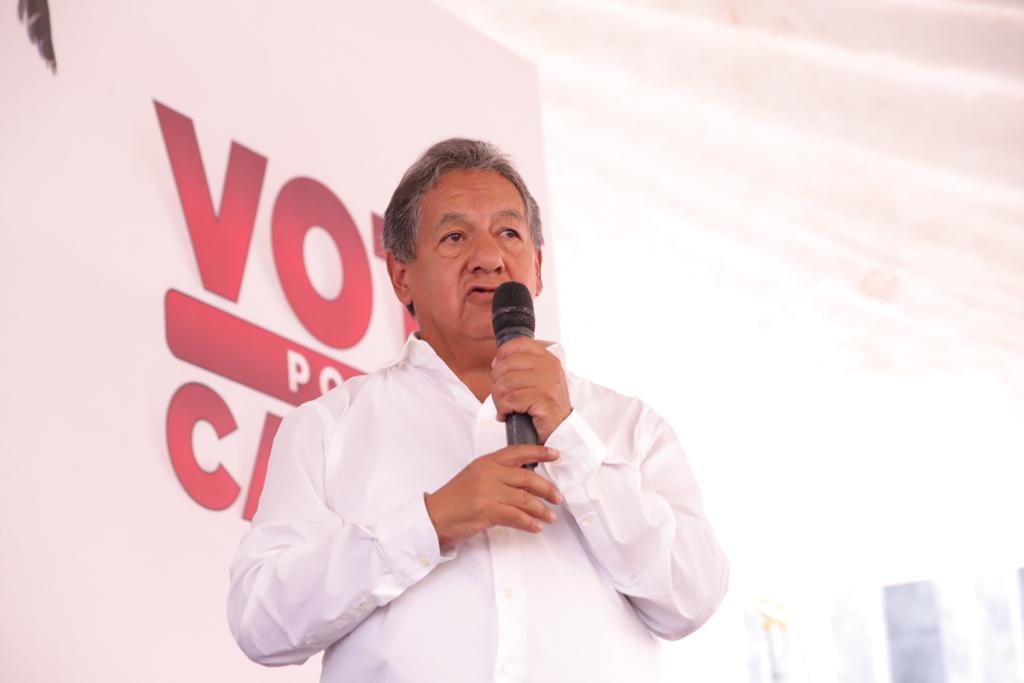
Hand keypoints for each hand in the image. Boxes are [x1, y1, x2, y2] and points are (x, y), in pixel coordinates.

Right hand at [424, 445, 562, 551]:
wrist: (433, 517)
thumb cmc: (453, 500)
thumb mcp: (474, 478)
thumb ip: (497, 475)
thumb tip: (524, 480)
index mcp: (486, 462)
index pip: (518, 452)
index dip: (539, 452)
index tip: (555, 454)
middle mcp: (488, 473)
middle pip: (527, 478)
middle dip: (546, 489)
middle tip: (557, 497)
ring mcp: (487, 492)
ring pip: (525, 499)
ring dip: (541, 510)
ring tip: (550, 517)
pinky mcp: (486, 510)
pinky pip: (516, 516)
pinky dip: (529, 523)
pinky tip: (536, 527)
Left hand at [491, 337, 571, 442]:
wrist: (561, 431)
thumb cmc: (546, 407)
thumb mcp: (538, 380)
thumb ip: (522, 367)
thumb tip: (497, 362)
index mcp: (549, 360)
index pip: (520, 343)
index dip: (503, 353)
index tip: (498, 367)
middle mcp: (550, 368)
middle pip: (507, 363)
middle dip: (497, 381)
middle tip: (500, 395)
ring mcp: (548, 383)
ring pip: (506, 382)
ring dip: (498, 398)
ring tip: (503, 407)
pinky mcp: (543, 400)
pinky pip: (511, 399)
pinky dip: (503, 409)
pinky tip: (506, 414)